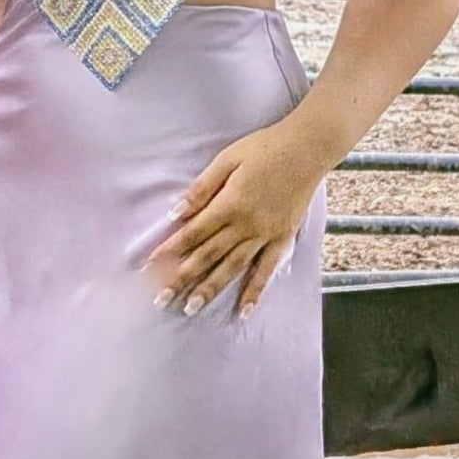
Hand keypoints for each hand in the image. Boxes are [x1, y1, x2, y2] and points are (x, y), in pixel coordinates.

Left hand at [142, 120, 324, 319]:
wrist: (308, 149)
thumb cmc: (264, 148)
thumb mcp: (227, 159)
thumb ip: (202, 188)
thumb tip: (176, 212)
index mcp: (229, 205)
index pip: (192, 234)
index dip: (169, 251)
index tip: (150, 267)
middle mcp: (246, 226)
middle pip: (208, 256)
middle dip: (181, 278)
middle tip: (160, 299)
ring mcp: (266, 235)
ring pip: (233, 268)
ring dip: (210, 289)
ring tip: (191, 308)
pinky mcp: (283, 239)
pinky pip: (267, 270)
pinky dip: (255, 292)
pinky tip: (243, 310)